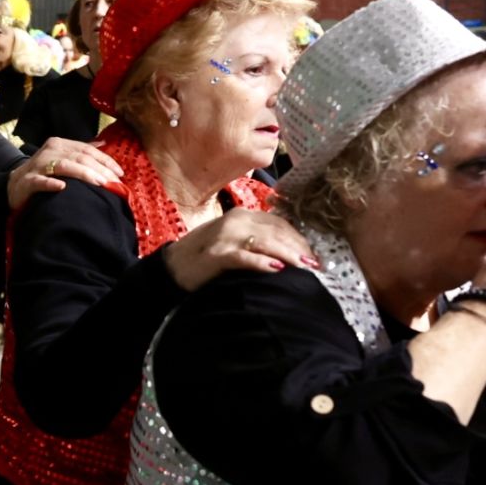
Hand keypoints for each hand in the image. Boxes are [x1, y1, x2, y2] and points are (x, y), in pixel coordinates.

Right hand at [5, 137, 124, 210]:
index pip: (87, 150)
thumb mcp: (61, 157)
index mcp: (60, 144)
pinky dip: (51, 184)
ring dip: (83, 174)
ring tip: (100, 183)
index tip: (120, 173)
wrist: (13, 185)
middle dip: (100, 169)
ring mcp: (38, 165)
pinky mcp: (27, 181)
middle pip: (79, 157)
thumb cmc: (42, 172)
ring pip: (64, 167)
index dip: (105, 160)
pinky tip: (62, 188)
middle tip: (114, 182)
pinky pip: (40, 182)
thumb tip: (104, 143)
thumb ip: (81, 151)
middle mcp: (49, 151)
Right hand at [161, 208, 316, 290]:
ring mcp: (224, 236)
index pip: (277, 223)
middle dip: (298, 248)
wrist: (171, 268)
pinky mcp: (215, 254)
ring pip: (264, 241)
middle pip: (275, 232)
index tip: (312, 254)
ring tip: (304, 267)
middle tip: (314, 264)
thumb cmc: (204, 257)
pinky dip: (261, 262)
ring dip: (287, 254)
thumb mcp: (232, 241)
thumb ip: (255, 240)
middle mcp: (235, 220)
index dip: (298, 238)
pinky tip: (276, 269)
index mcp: (241, 215)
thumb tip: (286, 252)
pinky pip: (243, 256)